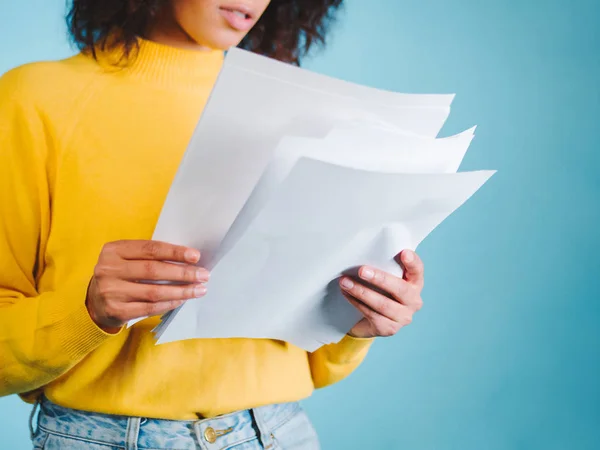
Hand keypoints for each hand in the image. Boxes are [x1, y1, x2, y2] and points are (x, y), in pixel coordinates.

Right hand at [86, 240, 209, 332]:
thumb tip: (187, 259)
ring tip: (199, 289)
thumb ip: (148, 256)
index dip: (175, 252)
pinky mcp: (116, 311)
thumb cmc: (119, 275)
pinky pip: (150, 307)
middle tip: (203, 275)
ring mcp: (111, 292)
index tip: (195, 256)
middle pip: (154, 270)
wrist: (93, 302)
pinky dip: (170, 303)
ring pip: (154, 291)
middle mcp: (109, 269)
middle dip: (183, 273)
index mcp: (113, 250)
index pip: (150, 249)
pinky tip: (183, 300)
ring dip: (181, 291)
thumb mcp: (125, 259)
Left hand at [340, 249, 423, 338]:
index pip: (417, 270)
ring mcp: (403, 317)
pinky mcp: (389, 329)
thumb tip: (363, 253)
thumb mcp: (383, 278)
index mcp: (415, 283)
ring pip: (383, 304)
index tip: (404, 252)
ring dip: (361, 292)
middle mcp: (414, 301)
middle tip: (362, 270)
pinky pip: (372, 315)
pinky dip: (357, 303)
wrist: (368, 320)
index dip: (412, 262)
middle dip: (380, 279)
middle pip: (400, 289)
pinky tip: (347, 294)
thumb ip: (382, 266)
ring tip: (345, 282)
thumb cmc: (377, 291)